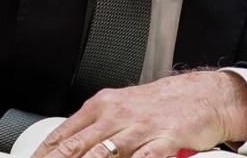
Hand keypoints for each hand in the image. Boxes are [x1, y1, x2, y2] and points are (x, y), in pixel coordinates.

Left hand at [32, 72, 246, 157]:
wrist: (202, 95)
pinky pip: (146, 157)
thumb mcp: (120, 109)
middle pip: (77, 147)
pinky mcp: (165, 139)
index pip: (63, 135)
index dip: (44, 155)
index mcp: (101, 106)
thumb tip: (66, 148)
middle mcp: (117, 115)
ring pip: (104, 154)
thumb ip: (94, 129)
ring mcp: (140, 128)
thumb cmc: (160, 105)